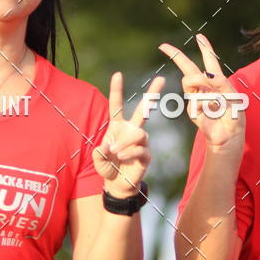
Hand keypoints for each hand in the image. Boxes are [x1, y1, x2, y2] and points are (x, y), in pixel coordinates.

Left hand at [93, 71, 164, 196]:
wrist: (117, 184)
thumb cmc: (107, 167)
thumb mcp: (97, 159)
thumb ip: (99, 152)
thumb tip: (109, 146)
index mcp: (117, 126)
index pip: (117, 105)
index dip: (117, 90)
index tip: (118, 74)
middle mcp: (131, 130)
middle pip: (143, 109)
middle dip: (153, 94)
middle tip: (162, 79)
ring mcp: (140, 142)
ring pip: (139, 133)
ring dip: (126, 142)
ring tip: (116, 152)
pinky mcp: (146, 155)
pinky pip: (141, 149)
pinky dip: (130, 152)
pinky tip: (122, 157)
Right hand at [159, 34, 245, 151]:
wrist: (228, 135)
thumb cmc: (234, 116)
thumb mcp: (233, 97)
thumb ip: (221, 83)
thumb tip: (206, 73)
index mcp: (217, 81)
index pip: (210, 61)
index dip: (204, 48)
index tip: (199, 36)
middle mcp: (204, 87)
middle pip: (188, 68)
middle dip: (176, 56)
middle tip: (163, 46)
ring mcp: (196, 98)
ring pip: (189, 82)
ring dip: (201, 86)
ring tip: (215, 102)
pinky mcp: (192, 109)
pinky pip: (195, 100)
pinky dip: (204, 106)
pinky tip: (211, 114)